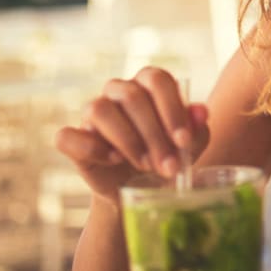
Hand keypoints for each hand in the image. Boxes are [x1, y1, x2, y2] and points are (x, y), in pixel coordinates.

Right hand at [55, 67, 209, 203]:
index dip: (172, 109)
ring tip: (146, 166)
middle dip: (155, 135)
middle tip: (169, 167)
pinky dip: (91, 148)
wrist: (140, 190)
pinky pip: (68, 136)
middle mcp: (118, 90)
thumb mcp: (188, 146)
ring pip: (101, 109)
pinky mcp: (72, 138)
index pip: (158, 80)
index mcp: (148, 82)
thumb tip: (202, 112)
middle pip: (132, 97)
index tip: (184, 142)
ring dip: (128, 141)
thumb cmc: (167, 157)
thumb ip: (196, 127)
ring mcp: (92, 111)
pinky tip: (113, 160)